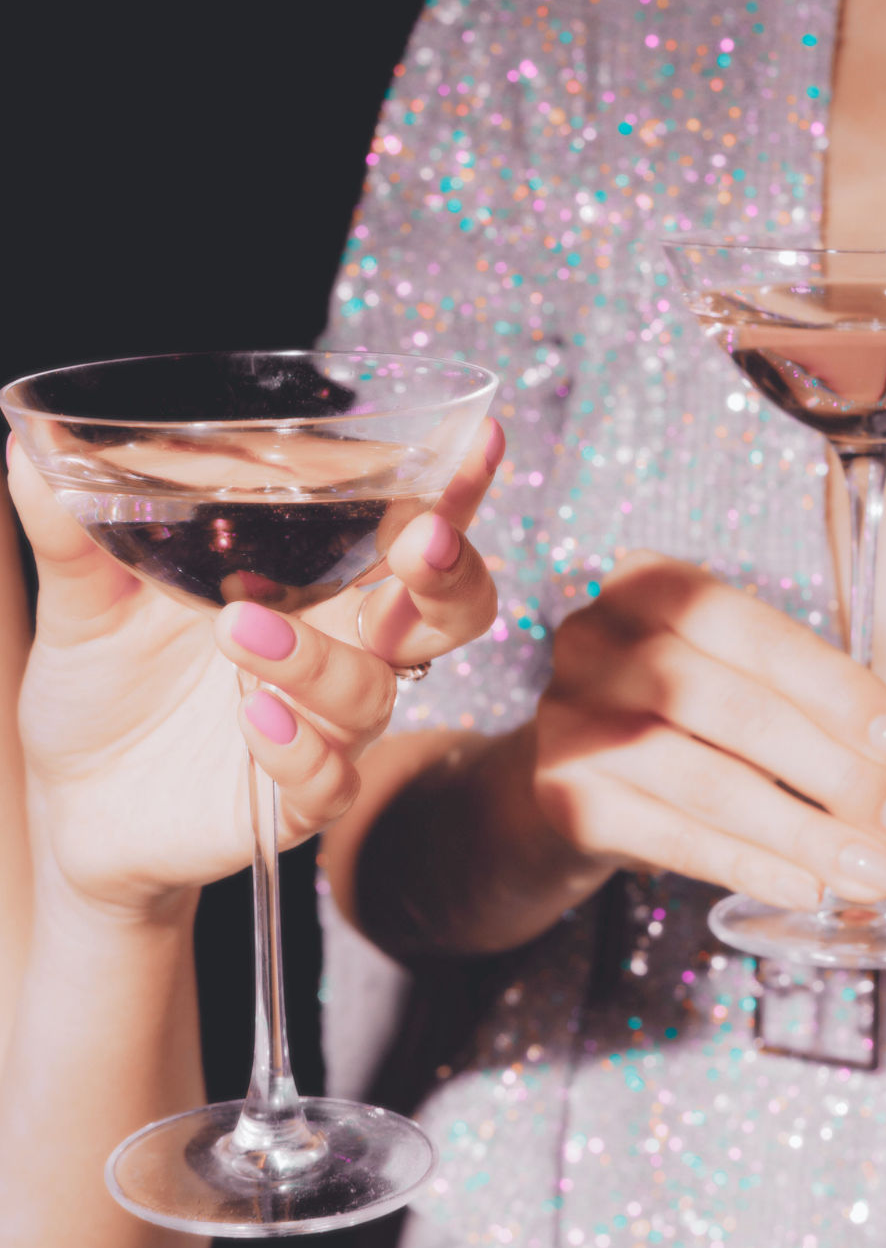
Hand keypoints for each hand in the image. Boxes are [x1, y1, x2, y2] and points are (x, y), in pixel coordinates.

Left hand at [9, 419, 502, 916]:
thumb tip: (28, 449)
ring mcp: (324, 729)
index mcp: (314, 584)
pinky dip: (299, 749)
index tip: (479, 438)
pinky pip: (329, 781)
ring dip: (319, 656)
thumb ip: (71, 530)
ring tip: (237, 630)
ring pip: (375, 692)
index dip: (456, 489)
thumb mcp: (82, 603)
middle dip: (451, 575)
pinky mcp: (293, 803)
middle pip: (447, 612)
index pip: (406, 527)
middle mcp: (339, 650)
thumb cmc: (102, 690)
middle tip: (417, 542)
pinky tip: (252, 720)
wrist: (72, 809)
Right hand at [532, 550, 885, 909]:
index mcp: (648, 586)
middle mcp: (596, 643)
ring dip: (804, 832)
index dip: (838, 691)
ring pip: (706, 780)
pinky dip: (750, 865)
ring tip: (874, 869)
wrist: (576, 765)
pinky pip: (673, 837)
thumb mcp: (738, 674)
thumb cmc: (678, 710)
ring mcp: (572, 722)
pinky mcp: (565, 798)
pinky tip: (806, 886)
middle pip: (731, 707)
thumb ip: (813, 697)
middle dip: (834, 770)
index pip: (754, 634)